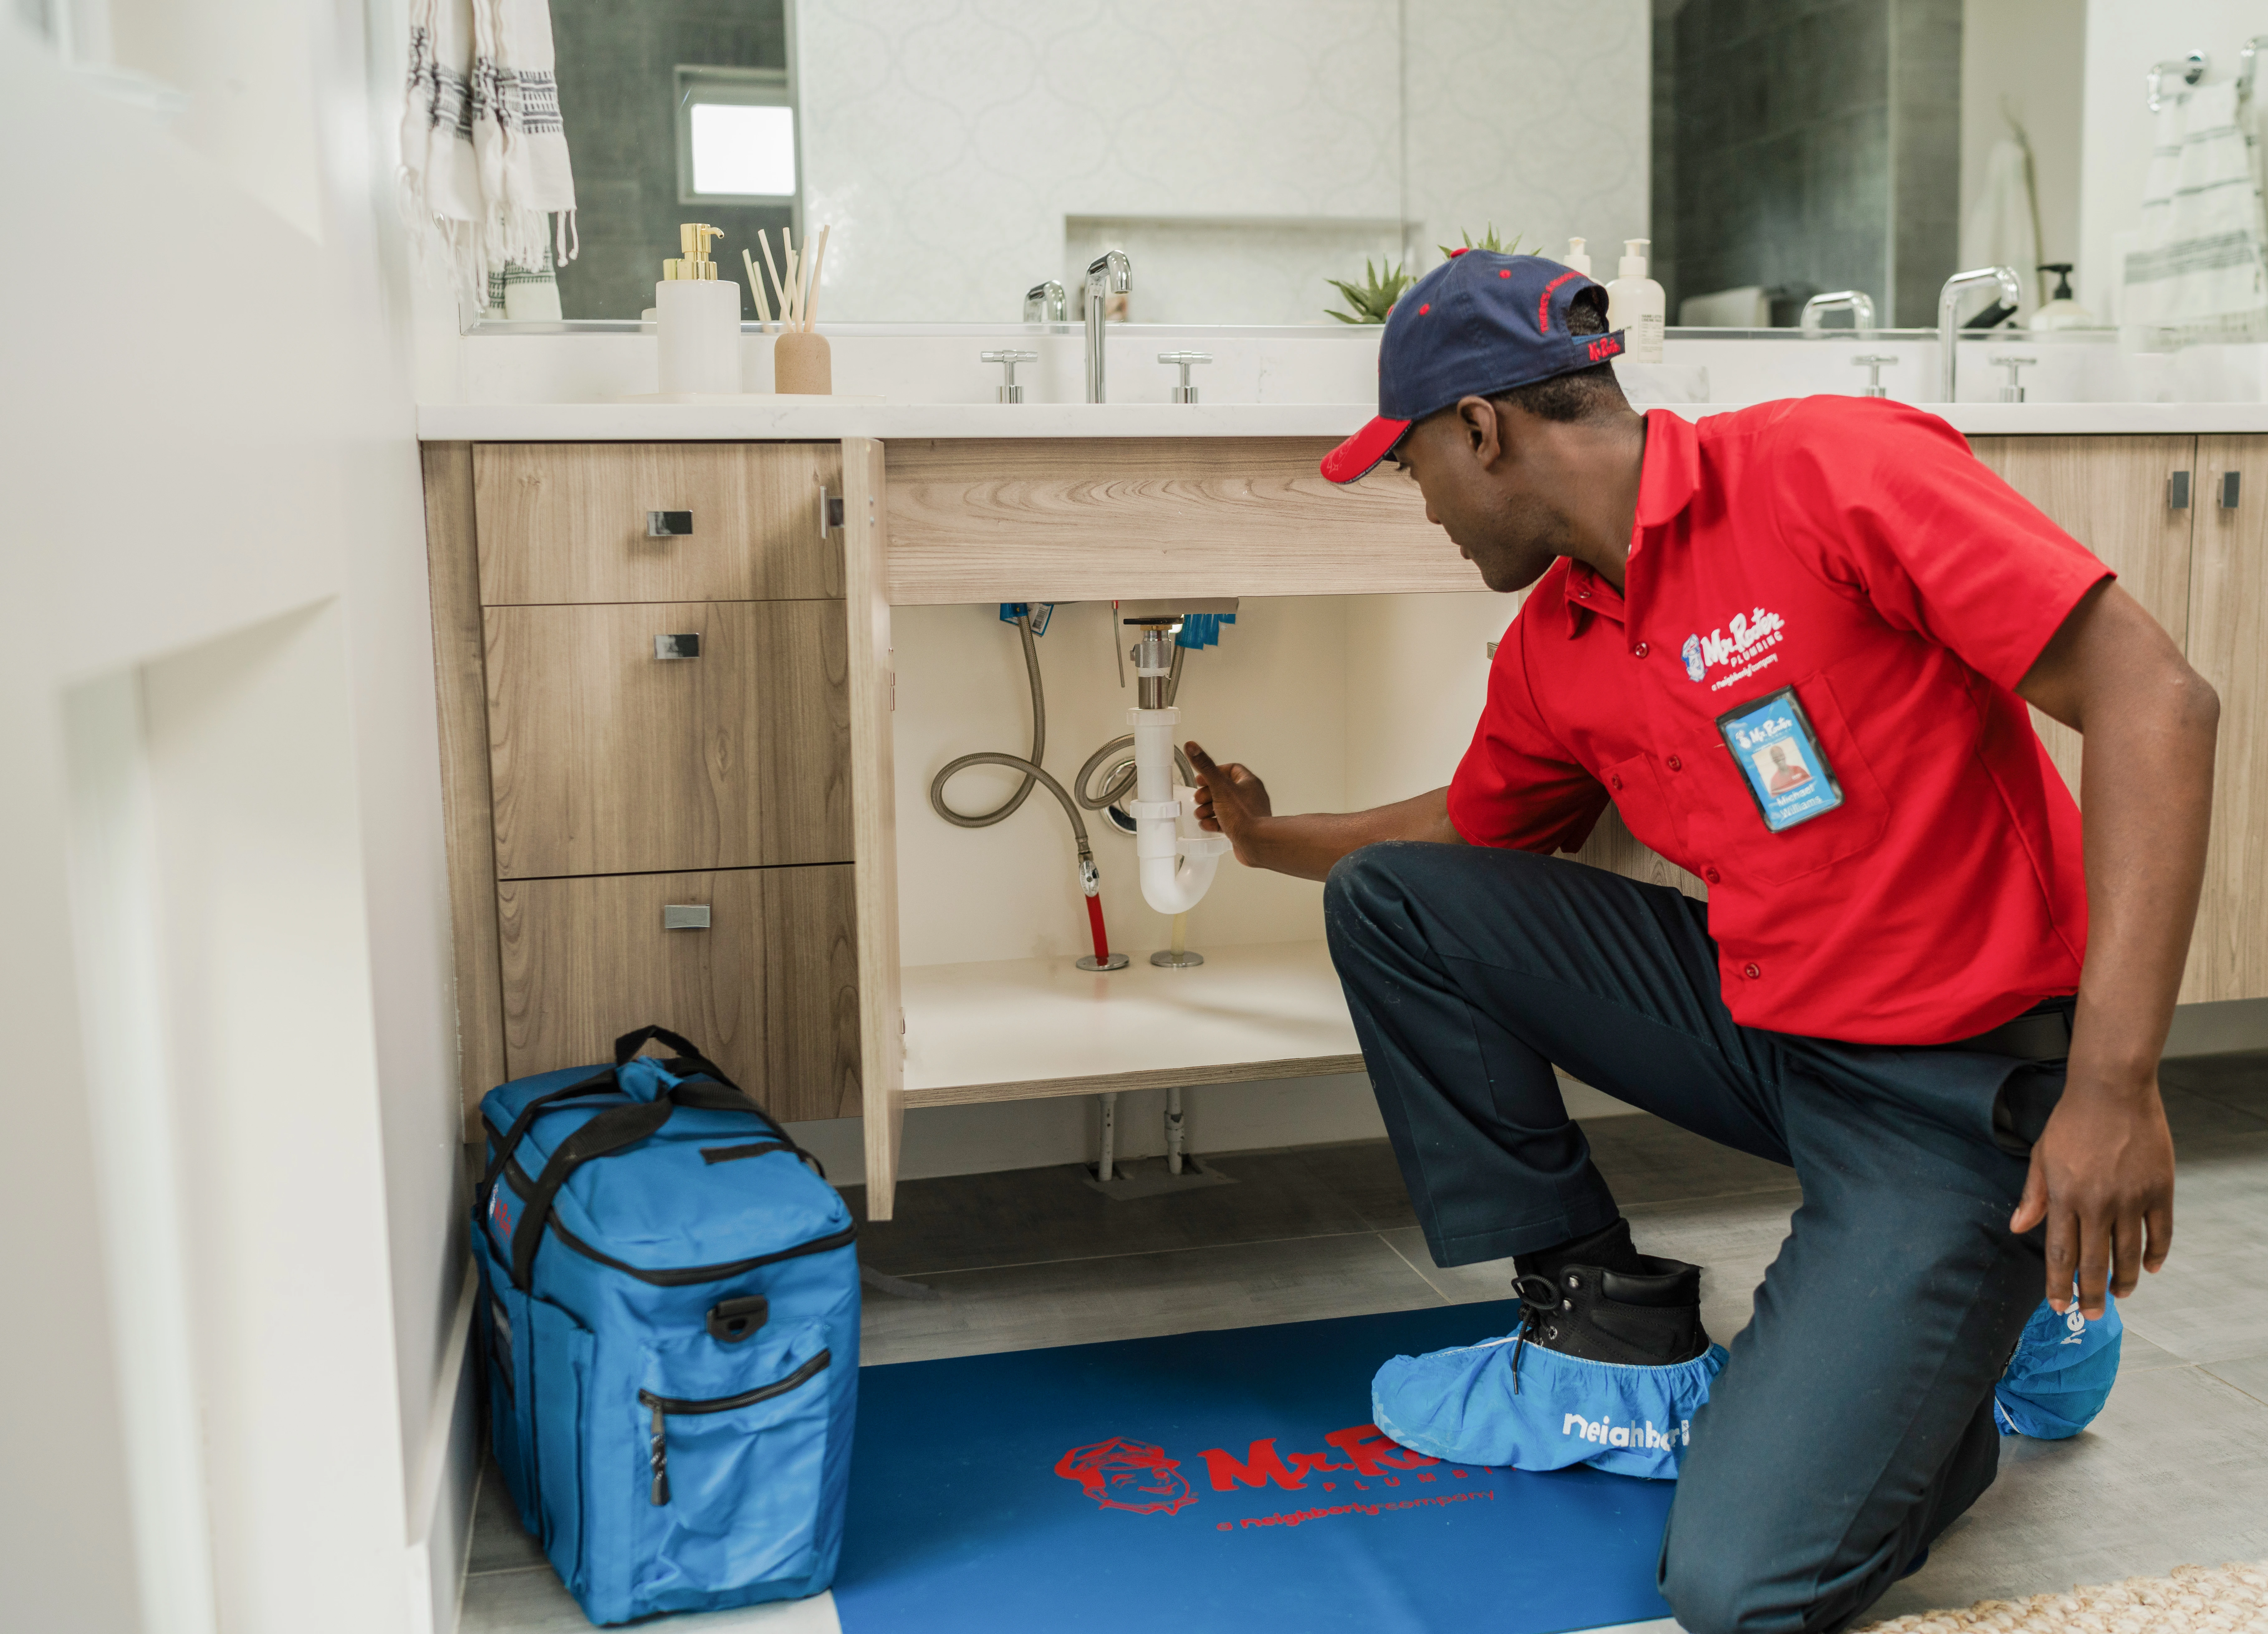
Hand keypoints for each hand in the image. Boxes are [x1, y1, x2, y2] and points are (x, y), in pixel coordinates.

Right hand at [1186, 742, 1273, 866]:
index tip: (1202, 778)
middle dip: (1208, 794)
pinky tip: (1207, 824)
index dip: (1214, 772)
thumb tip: (1193, 747)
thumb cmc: (1245, 816)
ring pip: (1223, 807)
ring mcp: (1246, 813)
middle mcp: (1249, 797)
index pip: (1231, 770)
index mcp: (1248, 783)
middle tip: (1199, 797)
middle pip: (1224, 789)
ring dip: (1208, 809)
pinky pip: (1226, 822)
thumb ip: (1205, 766)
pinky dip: (1214, 822)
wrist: (1256, 843)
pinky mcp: (1243, 828)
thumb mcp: (1220, 787)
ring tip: (1200, 812)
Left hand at [2008, 1067, 2174, 1318]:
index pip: (2060, 1253)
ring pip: (2129, 1254)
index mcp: (2065, 1196)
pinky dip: (2155, 1254)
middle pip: (2095, 1262)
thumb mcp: (2042, 1156)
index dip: (2058, 1283)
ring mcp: (2131, 1198)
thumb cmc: (2072, 1122)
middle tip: (2092, 1315)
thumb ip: (2034, 1196)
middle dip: (2091, 1294)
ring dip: (2124, 1280)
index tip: (2058, 1305)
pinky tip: (2149, 1268)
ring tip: (2119, 1295)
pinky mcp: (2159, 1190)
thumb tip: (2018, 1228)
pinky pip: (2159, 1232)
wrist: (2112, 1091)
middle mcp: (2098, 1204)